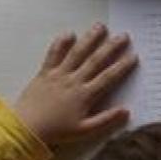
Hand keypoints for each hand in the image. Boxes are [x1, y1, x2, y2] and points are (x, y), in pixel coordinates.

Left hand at [13, 23, 137, 145]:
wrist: (27, 128)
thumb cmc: (56, 131)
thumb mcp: (84, 131)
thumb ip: (106, 120)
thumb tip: (126, 111)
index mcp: (85, 95)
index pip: (108, 77)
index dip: (122, 66)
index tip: (133, 56)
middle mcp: (74, 81)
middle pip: (96, 60)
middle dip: (111, 47)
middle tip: (123, 36)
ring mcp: (59, 75)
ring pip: (77, 53)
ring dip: (90, 39)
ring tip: (100, 27)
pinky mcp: (45, 73)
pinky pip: (53, 54)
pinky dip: (61, 43)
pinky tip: (69, 33)